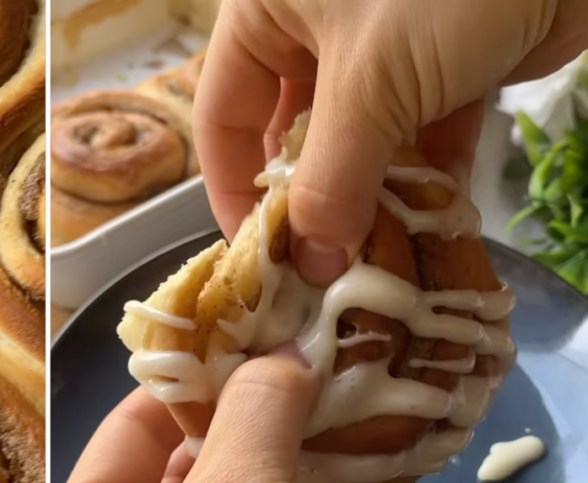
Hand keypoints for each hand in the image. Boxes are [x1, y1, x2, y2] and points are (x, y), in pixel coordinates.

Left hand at [51, 353, 361, 482]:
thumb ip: (255, 418)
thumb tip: (284, 350)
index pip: (123, 434)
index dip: (180, 382)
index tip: (237, 335)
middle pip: (189, 470)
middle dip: (251, 419)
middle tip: (303, 358)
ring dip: (297, 462)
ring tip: (344, 400)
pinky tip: (368, 471)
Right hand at [195, 0, 587, 285]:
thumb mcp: (370, 86)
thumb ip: (331, 183)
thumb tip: (313, 268)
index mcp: (267, 14)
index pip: (224, 118)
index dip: (234, 191)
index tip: (258, 260)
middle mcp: (313, 30)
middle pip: (293, 137)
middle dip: (312, 203)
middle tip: (321, 272)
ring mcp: (381, 45)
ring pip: (359, 140)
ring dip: (373, 197)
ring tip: (380, 260)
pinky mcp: (444, 59)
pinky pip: (420, 130)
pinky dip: (428, 173)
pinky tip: (438, 219)